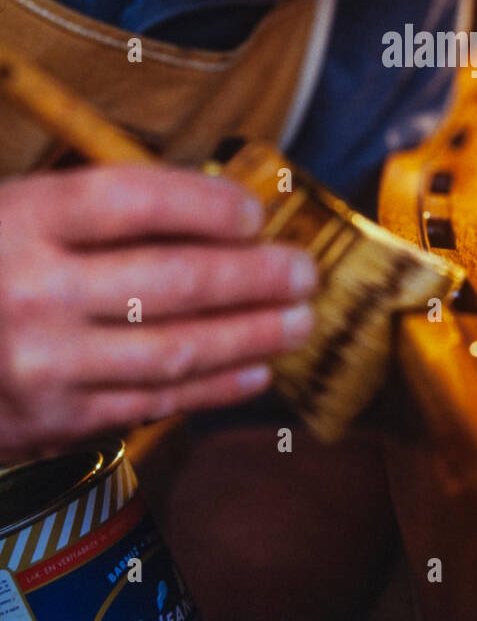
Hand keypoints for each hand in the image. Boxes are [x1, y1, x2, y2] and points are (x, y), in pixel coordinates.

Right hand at [0, 164, 317, 454]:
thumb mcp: (14, 212)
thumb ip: (95, 212)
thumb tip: (211, 213)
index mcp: (22, 221)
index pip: (136, 200)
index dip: (207, 204)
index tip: (254, 211)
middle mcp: (32, 292)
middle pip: (170, 281)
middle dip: (253, 278)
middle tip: (304, 272)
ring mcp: (42, 364)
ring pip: (173, 350)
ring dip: (249, 337)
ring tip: (297, 322)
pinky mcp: (51, 420)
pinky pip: (151, 403)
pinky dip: (213, 388)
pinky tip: (254, 371)